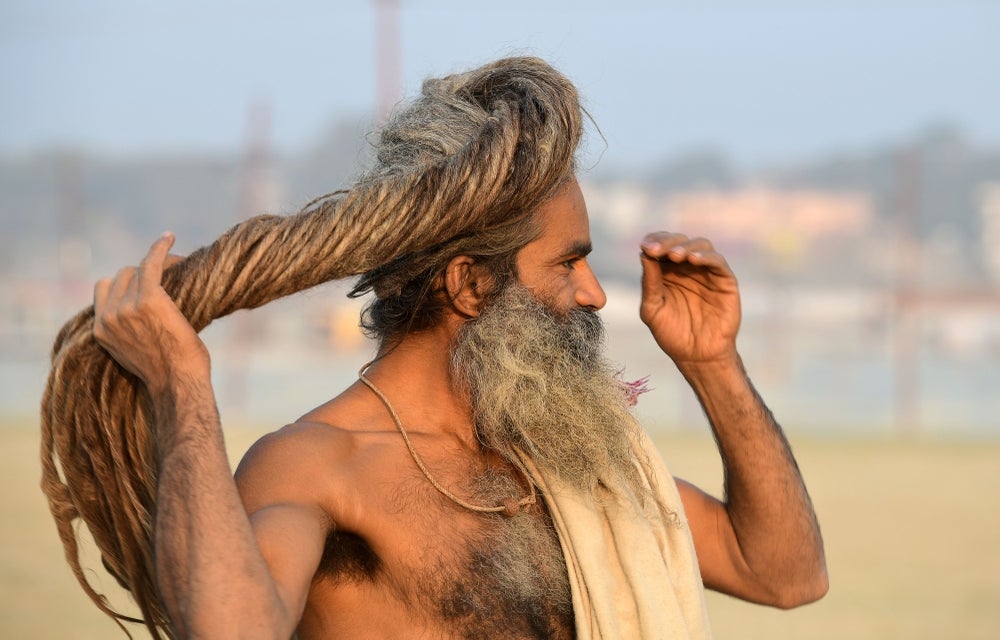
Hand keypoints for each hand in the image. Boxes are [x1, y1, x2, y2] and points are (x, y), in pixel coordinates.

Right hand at [93, 232, 207, 394]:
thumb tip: (138, 312)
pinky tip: (169, 237)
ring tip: (177, 265)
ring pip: (137, 270)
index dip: (125, 282)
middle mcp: (109, 317)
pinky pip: (151, 263)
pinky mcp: (149, 299)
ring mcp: (126, 307)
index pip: (105, 289)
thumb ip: (127, 331)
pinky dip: (159, 248)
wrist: (179, 382)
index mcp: (101, 331)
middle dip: (142, 272)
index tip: (144, 280)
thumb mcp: (135, 352)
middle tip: (168, 274)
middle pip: (121, 276)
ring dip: (157, 265)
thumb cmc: (168, 371)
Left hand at [639, 232, 740, 364]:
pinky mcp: (725, 281)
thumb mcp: (653, 309)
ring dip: (686, 246)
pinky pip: (718, 262)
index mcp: (668, 271)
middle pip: (680, 241)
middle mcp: (688, 268)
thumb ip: (649, 283)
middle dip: (667, 242)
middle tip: (656, 249)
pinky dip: (706, 256)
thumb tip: (643, 253)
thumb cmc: (672, 334)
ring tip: (675, 256)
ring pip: (700, 245)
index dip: (654, 241)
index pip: (661, 246)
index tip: (645, 246)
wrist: (696, 356)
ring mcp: (707, 272)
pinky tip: (693, 260)